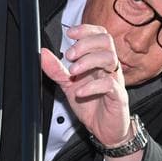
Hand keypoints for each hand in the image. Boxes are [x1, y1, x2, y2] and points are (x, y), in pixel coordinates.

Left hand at [40, 24, 131, 146]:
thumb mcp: (68, 85)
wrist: (105, 130)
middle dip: (85, 43)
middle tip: (69, 55)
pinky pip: (110, 84)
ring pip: (110, 58)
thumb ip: (56, 70)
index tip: (69, 33)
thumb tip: (43, 54)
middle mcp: (109, 68)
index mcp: (99, 61)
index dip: (86, 30)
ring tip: (73, 72)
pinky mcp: (118, 97)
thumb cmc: (92, 105)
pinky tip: (80, 91)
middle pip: (106, 41)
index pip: (99, 35)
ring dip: (88, 61)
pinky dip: (93, 86)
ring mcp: (116, 81)